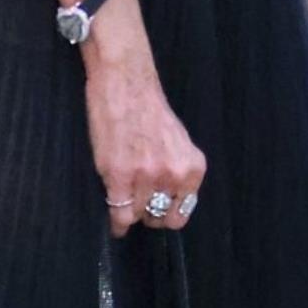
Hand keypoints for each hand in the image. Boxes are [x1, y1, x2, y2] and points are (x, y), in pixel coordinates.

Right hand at [84, 53, 206, 239]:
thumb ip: (178, 171)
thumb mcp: (179, 143)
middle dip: (149, 216)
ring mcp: (145, 177)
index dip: (167, 215)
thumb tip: (170, 200)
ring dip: (129, 214)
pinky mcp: (118, 176)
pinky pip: (119, 213)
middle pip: (159, 217)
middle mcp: (172, 175)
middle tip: (139, 209)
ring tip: (123, 207)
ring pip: (137, 215)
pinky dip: (116, 223)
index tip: (157, 215)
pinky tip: (115, 224)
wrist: (126, 83)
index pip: (182, 212)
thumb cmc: (149, 109)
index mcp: (191, 167)